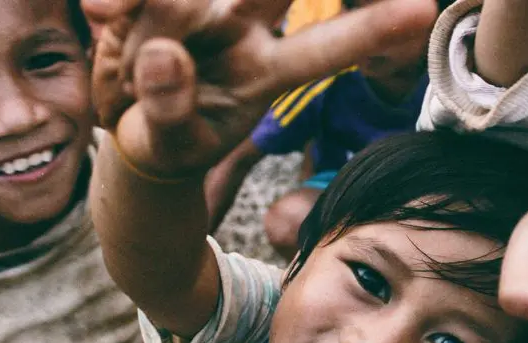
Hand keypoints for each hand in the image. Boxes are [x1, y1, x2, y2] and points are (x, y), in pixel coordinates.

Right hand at [84, 0, 436, 178]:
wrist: (126, 124)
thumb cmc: (168, 141)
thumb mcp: (171, 144)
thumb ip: (171, 110)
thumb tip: (168, 55)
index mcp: (268, 72)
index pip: (326, 47)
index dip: (371, 28)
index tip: (423, 9)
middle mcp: (244, 25)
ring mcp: (203, 3)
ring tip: (125, 24)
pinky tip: (103, 15)